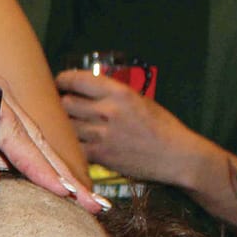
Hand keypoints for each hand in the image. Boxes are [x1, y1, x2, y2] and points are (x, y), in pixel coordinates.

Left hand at [0, 72, 102, 211]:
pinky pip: (18, 159)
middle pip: (35, 142)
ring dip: (56, 179)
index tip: (67, 192)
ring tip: (87, 203)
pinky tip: (60, 196)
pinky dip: (36, 178)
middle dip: (63, 175)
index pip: (19, 136)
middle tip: (94, 203)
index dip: (43, 167)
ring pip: (31, 153)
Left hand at [56, 70, 204, 184]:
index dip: (63, 80)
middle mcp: (107, 111)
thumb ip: (113, 96)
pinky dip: (70, 146)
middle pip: (66, 103)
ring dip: (64, 126)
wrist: (177, 156)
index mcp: (119, 92)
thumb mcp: (140, 101)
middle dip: (60, 104)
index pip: (78, 80)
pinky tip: (72, 145)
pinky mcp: (101, 155)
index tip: (60, 83)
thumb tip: (88, 93)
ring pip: (66, 126)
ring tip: (65, 126)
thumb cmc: (162, 127)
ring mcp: (102, 134)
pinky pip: (73, 148)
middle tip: (59, 106)